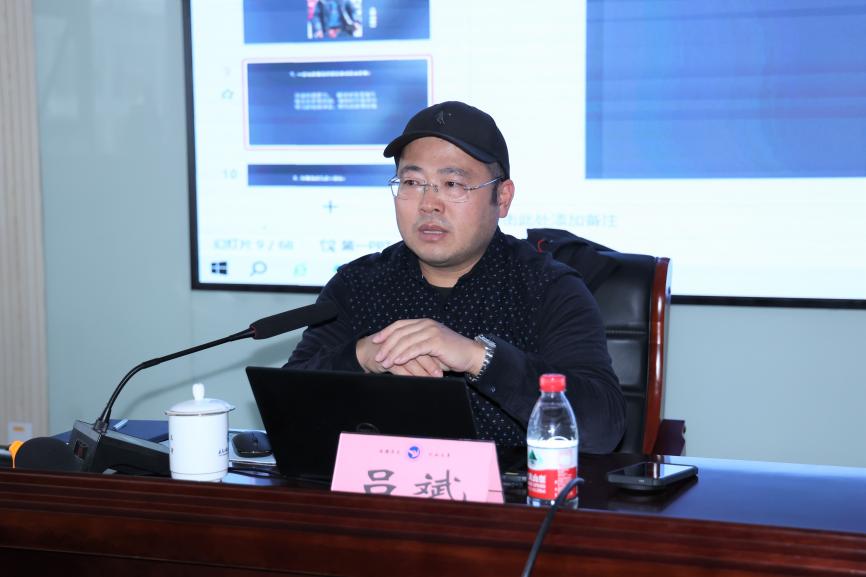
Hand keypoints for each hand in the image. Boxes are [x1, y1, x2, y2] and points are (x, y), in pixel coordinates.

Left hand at [371, 319, 485, 375]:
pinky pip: (416, 348)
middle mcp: (426, 324)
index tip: (375, 340)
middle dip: (386, 345)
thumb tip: (397, 352)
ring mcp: (431, 331)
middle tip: (377, 356)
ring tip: (384, 362)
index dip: (386, 332)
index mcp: (424, 323)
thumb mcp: (430, 347)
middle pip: (400, 332)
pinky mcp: (436, 341)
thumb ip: (416, 346)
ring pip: (406, 341)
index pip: (400, 324)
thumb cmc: (450, 354)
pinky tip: (397, 361)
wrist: (470, 355)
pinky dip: (405, 355)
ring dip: (393, 352)